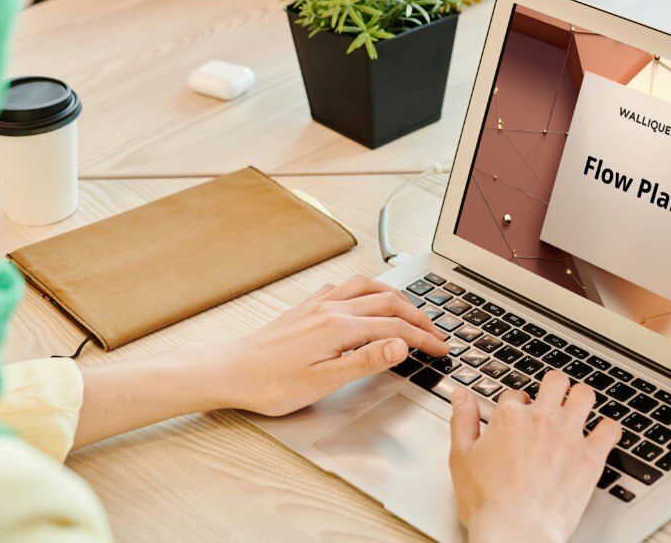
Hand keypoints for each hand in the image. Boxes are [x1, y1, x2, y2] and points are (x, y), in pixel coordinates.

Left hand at [215, 275, 449, 416]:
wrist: (229, 372)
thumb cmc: (270, 384)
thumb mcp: (323, 381)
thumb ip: (366, 360)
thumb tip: (400, 343)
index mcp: (339, 327)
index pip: (395, 327)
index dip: (423, 338)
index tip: (441, 347)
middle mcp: (330, 308)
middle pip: (387, 301)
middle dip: (417, 315)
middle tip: (436, 331)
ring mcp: (317, 303)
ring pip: (367, 286)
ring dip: (396, 295)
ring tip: (411, 309)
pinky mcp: (306, 306)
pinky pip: (344, 286)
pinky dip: (366, 288)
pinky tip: (365, 298)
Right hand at [449, 372, 621, 542]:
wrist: (515, 531)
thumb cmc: (488, 502)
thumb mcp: (461, 457)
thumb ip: (462, 420)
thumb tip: (461, 395)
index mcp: (510, 416)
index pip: (516, 393)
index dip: (516, 405)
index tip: (517, 418)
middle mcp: (542, 418)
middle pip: (555, 381)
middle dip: (554, 387)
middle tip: (552, 401)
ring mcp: (569, 435)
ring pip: (585, 395)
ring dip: (582, 400)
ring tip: (578, 410)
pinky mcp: (591, 456)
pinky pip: (610, 429)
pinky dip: (608, 429)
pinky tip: (601, 435)